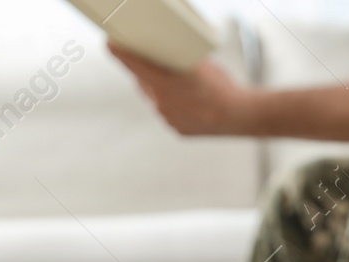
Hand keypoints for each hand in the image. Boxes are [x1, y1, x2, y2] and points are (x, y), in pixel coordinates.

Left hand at [109, 45, 253, 135]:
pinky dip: (175, 108)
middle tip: (157, 65)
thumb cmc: (221, 87)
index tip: (110, 45)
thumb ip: (180, 62)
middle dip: (148, 74)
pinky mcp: (177, 129)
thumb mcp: (199, 65)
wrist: (238, 115)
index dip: (120, 53)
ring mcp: (168, 118)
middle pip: (145, 83)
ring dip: (164, 92)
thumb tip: (173, 59)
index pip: (134, 65)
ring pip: (157, 100)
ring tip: (186, 90)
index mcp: (164, 83)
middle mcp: (161, 102)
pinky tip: (192, 104)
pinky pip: (169, 114)